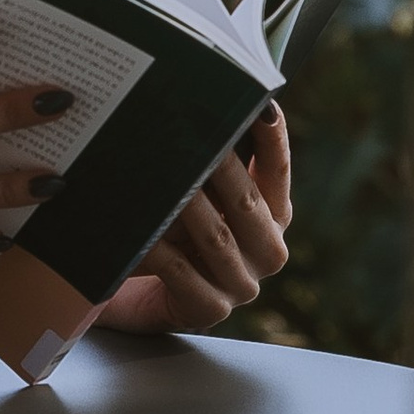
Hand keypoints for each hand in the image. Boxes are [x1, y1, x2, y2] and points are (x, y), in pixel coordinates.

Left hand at [97, 107, 292, 331]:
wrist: (136, 294)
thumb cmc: (170, 231)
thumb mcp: (194, 195)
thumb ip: (205, 163)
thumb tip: (195, 105)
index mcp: (272, 216)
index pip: (277, 170)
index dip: (273, 138)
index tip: (264, 103)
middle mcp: (266, 251)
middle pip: (248, 203)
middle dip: (224, 166)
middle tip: (200, 134)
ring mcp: (240, 285)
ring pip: (217, 238)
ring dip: (191, 206)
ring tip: (167, 178)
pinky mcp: (207, 310)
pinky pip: (180, 273)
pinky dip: (159, 249)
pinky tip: (140, 231)